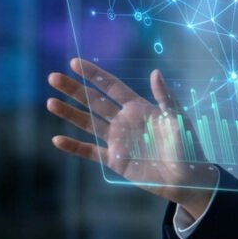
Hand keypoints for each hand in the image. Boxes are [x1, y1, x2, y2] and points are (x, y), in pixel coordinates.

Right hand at [46, 58, 216, 218]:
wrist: (187, 176)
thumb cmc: (187, 143)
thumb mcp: (177, 117)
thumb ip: (164, 96)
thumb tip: (155, 71)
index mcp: (138, 107)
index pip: (111, 86)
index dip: (93, 74)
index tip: (74, 62)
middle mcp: (124, 121)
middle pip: (94, 101)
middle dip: (74, 89)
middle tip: (53, 77)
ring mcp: (118, 140)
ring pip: (88, 123)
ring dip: (69, 113)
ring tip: (50, 102)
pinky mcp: (115, 160)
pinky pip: (90, 152)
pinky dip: (74, 146)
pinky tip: (57, 140)